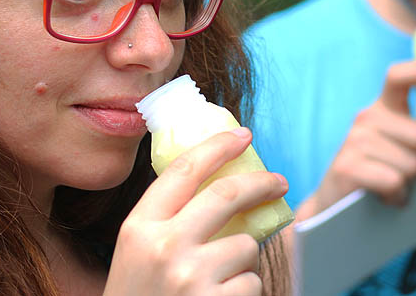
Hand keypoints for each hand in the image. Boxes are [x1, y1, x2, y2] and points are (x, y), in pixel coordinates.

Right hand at [104, 128, 287, 295]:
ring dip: (244, 259)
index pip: (184, 170)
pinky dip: (244, 290)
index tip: (242, 135)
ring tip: (220, 279)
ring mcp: (192, 278)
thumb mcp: (137, 254)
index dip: (217, 146)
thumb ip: (167, 220)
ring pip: (245, 246)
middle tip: (279, 181)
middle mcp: (164, 247)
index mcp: (139, 228)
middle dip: (261, 183)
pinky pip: (251, 282)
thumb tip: (219, 182)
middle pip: (227, 195)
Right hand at [300, 61, 415, 216]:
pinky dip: (397, 196)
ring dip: (411, 183)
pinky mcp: (348, 166)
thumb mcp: (399, 144)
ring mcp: (355, 140)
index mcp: (382, 108)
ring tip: (395, 185)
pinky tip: (387, 197)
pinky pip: (394, 182)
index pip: (399, 76)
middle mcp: (366, 118)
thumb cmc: (379, 174)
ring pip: (412, 164)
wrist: (336, 206)